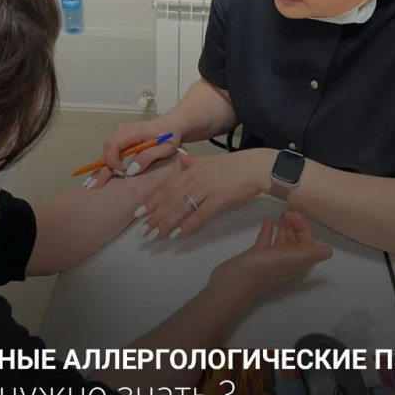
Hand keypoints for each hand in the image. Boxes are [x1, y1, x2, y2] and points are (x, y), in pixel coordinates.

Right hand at [83, 118, 182, 188]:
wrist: (173, 124)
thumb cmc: (171, 136)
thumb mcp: (165, 147)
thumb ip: (148, 156)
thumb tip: (130, 170)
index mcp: (133, 131)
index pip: (112, 144)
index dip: (111, 160)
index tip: (120, 173)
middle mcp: (123, 131)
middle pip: (107, 150)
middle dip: (102, 168)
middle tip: (95, 186)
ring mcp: (121, 135)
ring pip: (108, 152)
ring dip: (104, 167)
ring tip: (97, 184)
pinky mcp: (123, 140)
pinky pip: (113, 152)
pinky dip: (109, 164)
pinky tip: (103, 176)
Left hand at [134, 149, 275, 239]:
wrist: (256, 167)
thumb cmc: (235, 165)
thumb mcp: (209, 160)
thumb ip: (192, 162)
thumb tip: (181, 159)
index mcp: (190, 170)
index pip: (165, 188)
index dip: (151, 202)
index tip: (138, 213)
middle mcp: (194, 179)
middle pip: (169, 200)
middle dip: (154, 217)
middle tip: (142, 231)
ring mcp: (206, 189)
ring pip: (180, 209)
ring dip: (166, 223)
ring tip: (155, 235)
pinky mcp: (219, 200)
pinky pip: (200, 215)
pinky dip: (188, 226)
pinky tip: (178, 235)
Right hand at [209, 210, 331, 303]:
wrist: (230, 284)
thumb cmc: (259, 270)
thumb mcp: (285, 260)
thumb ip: (307, 254)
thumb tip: (330, 252)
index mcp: (294, 263)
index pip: (306, 244)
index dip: (303, 229)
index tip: (294, 214)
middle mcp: (284, 262)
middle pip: (295, 242)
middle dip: (294, 226)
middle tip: (288, 211)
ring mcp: (269, 261)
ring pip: (281, 242)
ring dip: (283, 228)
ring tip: (281, 214)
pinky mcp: (255, 258)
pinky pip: (265, 242)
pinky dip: (268, 231)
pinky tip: (267, 221)